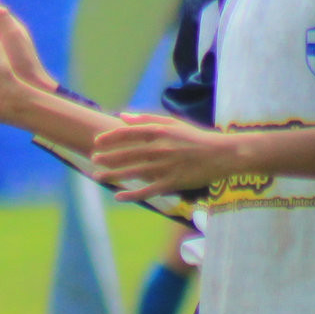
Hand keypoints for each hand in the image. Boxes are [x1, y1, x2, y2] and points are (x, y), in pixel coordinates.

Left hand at [89, 112, 235, 199]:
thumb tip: (122, 117)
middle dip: (108, 157)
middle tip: (93, 159)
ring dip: (114, 175)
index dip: (110, 138)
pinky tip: (118, 196)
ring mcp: (166, 167)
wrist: (221, 155)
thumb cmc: (195, 138)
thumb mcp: (173, 123)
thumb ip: (146, 119)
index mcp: (160, 132)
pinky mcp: (173, 183)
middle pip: (128, 154)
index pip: (129, 133)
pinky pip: (148, 190)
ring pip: (134, 172)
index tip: (96, 142)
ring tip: (97, 176)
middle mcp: (161, 148)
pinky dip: (132, 194)